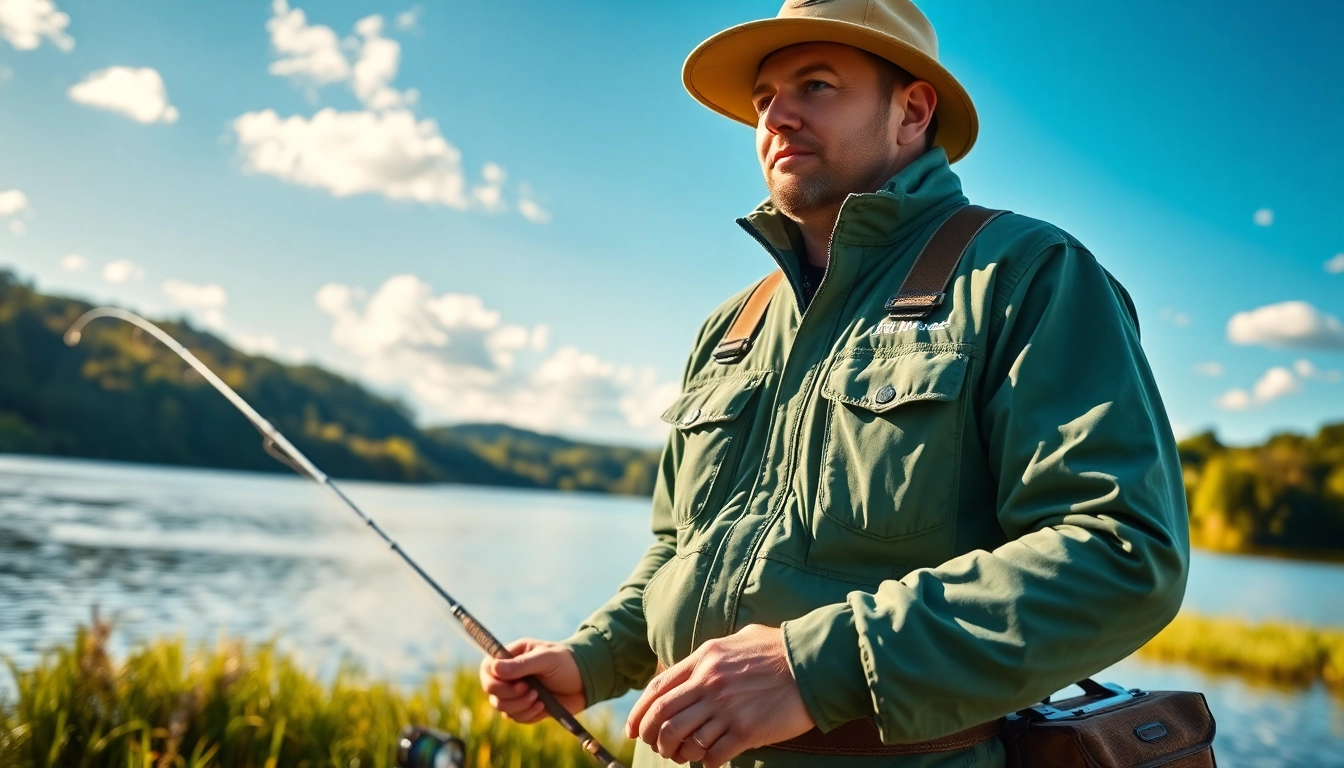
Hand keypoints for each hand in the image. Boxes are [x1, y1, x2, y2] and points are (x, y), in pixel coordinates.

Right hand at [478, 638, 585, 722]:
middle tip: (530, 690)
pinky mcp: (525, 707)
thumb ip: (522, 664)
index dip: (493, 678)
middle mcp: (510, 674)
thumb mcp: (547, 659)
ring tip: (539, 698)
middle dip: (509, 694)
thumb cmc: (567, 662)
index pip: (488, 667)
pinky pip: (514, 717)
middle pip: (491, 690)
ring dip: (519, 705)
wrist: (587, 682)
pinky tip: (543, 706)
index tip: (516, 682)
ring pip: (501, 706)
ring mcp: (516, 692)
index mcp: (513, 655)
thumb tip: (495, 668)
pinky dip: (527, 714)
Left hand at [625, 624, 814, 766]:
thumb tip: (691, 671)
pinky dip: (705, 762)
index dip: (639, 713)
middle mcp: (710, 683)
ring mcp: (727, 708)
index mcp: (704, 659)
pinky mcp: (746, 730)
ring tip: (682, 755)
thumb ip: (710, 656)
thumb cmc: (776, 650)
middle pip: (663, 717)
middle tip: (656, 747)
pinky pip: (712, 754)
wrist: (813, 663)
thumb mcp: (736, 640)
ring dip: (677, 752)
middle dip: (652, 737)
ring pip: (683, 739)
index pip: (657, 690)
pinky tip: (710, 760)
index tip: (633, 729)